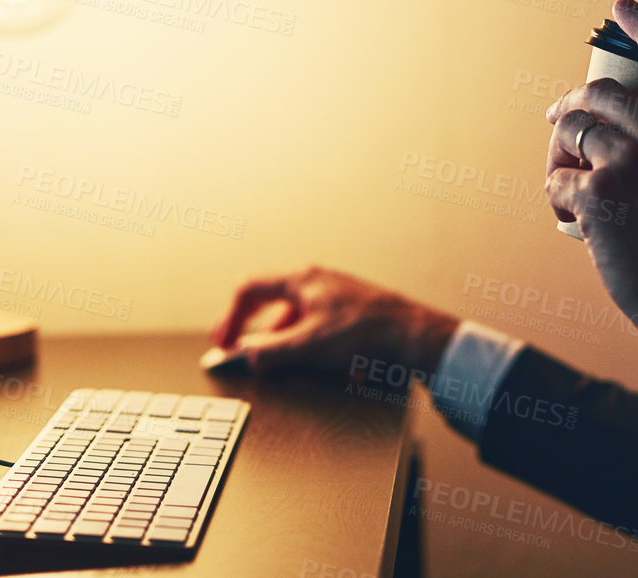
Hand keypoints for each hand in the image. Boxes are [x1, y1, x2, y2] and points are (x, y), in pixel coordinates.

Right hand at [209, 266, 460, 378]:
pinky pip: (311, 322)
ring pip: (291, 312)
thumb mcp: (308, 346)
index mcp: (302, 280)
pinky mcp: (348, 312)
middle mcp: (316, 281)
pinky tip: (303, 357)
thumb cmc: (367, 332)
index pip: (249, 289)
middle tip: (235, 345)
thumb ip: (272, 352)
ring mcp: (334, 295)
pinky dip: (297, 338)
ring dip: (274, 334)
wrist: (413, 336)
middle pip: (268, 299)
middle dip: (248, 324)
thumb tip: (248, 356)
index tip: (224, 341)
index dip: (230, 317)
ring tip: (269, 357)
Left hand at [545, 0, 637, 349]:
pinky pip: (558, 180)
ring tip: (560, 176)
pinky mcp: (597, 195)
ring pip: (572, 133)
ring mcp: (629, 162)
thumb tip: (634, 152)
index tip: (622, 5)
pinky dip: (557, 196)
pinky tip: (567, 215)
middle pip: (599, 94)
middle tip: (557, 117)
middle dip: (571, 102)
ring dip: (559, 151)